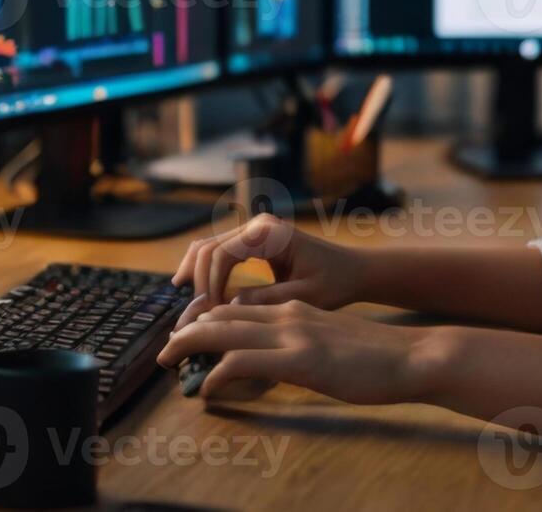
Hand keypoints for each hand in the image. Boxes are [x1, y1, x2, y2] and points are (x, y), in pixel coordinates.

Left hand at [156, 300, 443, 405]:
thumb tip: (275, 361)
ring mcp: (293, 334)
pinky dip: (215, 375)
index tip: (187, 339)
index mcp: (295, 308)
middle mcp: (288, 314)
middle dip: (187, 330)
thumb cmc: (377, 357)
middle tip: (166, 351)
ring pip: (223, 330)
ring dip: (189, 346)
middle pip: (221, 313)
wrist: (413, 356)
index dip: (206, 320)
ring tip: (170, 363)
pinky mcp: (300, 359)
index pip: (237, 306)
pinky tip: (207, 390)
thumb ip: (300, 344)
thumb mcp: (329, 342)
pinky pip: (240, 362)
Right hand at [171, 214, 367, 330]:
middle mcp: (257, 225)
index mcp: (270, 233)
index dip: (211, 286)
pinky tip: (199, 294)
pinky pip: (219, 251)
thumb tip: (226, 307)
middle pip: (208, 248)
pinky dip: (205, 270)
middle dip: (199, 282)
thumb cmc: (334, 283)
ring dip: (197, 275)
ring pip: (208, 247)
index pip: (222, 255)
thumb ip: (266, 300)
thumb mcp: (304, 297)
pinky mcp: (252, 240)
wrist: (352, 270)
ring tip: (190, 306)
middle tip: (195, 316)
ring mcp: (253, 230)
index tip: (210, 315)